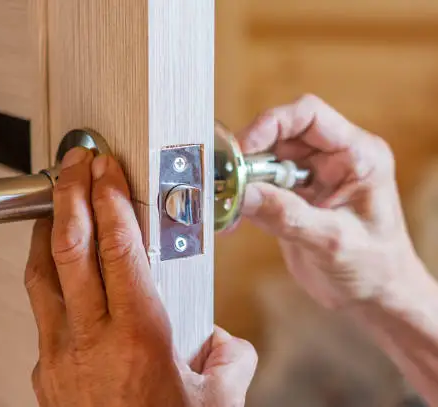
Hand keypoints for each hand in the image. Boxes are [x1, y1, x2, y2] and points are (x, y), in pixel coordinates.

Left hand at [25, 148, 256, 406]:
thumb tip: (222, 343)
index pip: (118, 249)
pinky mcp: (44, 373)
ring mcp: (58, 357)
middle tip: (72, 163)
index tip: (105, 168)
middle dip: (69, 195)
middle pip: (70, 249)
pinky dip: (47, 277)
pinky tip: (59, 268)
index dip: (110, 200)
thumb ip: (229, 359)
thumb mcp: (218, 402)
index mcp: (139, 338)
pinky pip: (41, 311)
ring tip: (56, 201)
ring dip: (47, 230)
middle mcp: (91, 341)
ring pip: (42, 275)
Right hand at [238, 94, 421, 309]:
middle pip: (280, 136)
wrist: (375, 299)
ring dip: (242, 179)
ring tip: (226, 200)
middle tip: (227, 179)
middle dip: (250, 156)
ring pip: (265, 161)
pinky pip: (260, 187)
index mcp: (358, 155)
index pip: (309, 115)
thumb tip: (242, 193)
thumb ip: (287, 215)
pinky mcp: (293, 199)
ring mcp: (311, 179)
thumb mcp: (332, 241)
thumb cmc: (374, 269)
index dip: (271, 124)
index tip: (243, 149)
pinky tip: (230, 217)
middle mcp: (333, 160)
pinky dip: (242, 199)